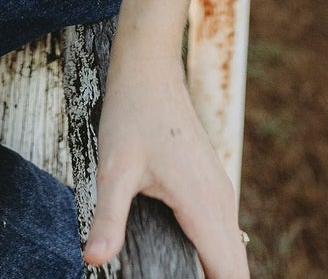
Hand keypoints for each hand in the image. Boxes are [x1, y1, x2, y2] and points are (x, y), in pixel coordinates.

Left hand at [83, 56, 248, 278]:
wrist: (149, 68)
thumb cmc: (132, 113)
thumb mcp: (114, 168)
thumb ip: (108, 217)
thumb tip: (92, 259)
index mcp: (204, 204)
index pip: (230, 275)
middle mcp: (221, 200)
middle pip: (235, 269)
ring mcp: (219, 190)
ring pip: (232, 250)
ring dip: (215, 273)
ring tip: (179, 275)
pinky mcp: (211, 182)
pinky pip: (223, 231)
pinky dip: (213, 254)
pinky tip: (184, 259)